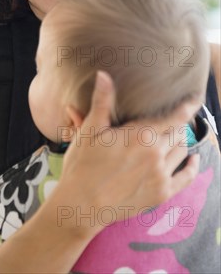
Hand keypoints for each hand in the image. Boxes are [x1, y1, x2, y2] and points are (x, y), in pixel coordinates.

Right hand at [55, 71, 199, 238]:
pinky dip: (192, 167)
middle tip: (173, 117)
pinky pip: (186, 178)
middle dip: (178, 124)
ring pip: (181, 151)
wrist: (82, 204)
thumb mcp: (90, 130)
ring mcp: (161, 175)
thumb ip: (102, 101)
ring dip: (181, 140)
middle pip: (178, 132)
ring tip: (176, 134)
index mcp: (141, 135)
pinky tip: (193, 160)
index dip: (188, 106)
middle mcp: (156, 154)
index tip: (196, 98)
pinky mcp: (161, 194)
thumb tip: (103, 74)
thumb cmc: (83, 164)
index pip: (174, 117)